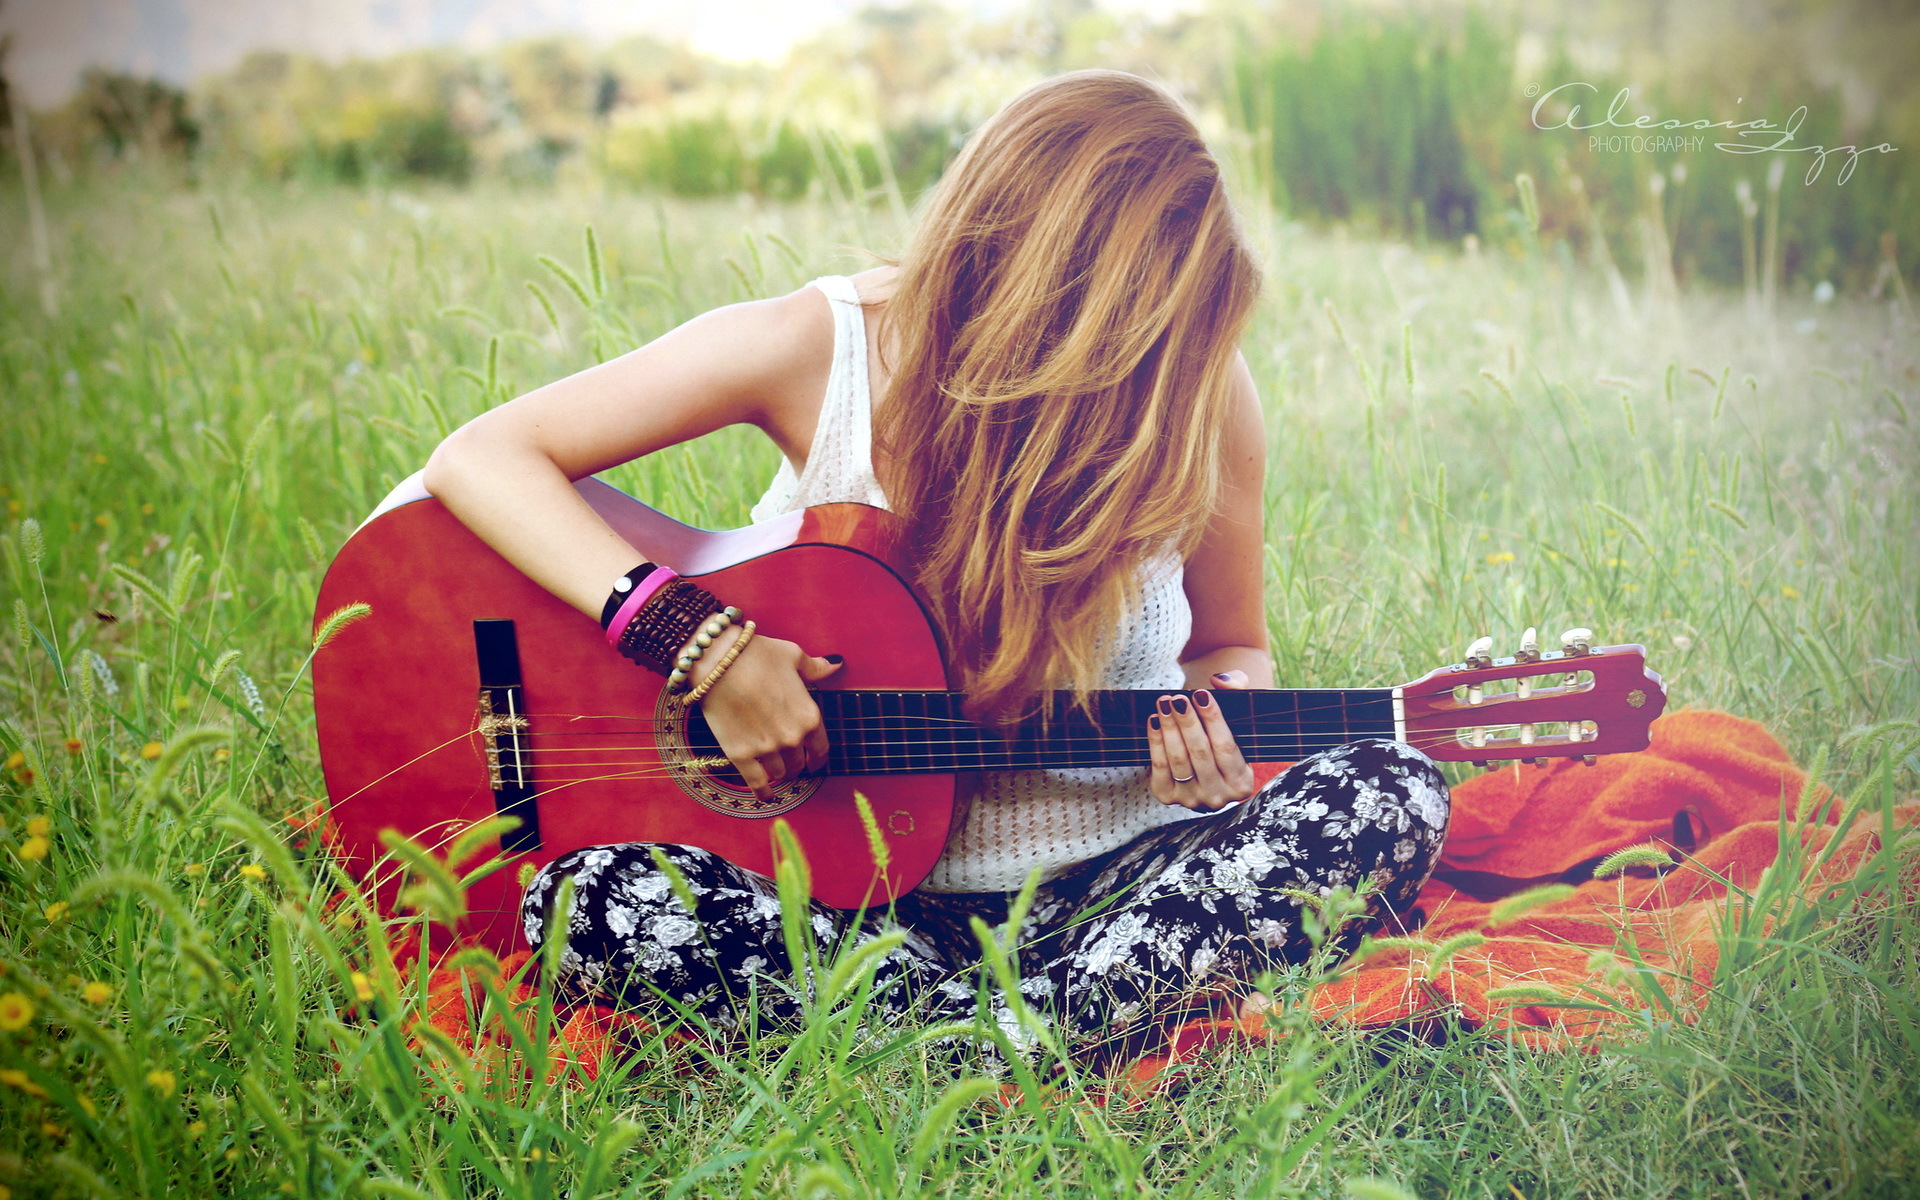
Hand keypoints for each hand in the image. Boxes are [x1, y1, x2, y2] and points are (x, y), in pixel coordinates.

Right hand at [689, 627, 841, 798]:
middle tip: (790, 763)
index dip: (817, 757)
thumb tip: (835, 664)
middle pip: (799, 764)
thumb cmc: (757, 654)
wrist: (718, 661)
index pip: (821, 748)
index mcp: (810, 716)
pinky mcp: (741, 755)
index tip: (814, 761)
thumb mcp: (793, 656)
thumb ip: (815, 668)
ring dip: (779, 773)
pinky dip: (762, 792)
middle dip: (796, 764)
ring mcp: (767, 749)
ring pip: (780, 774)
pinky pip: (757, 783)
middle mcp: (792, 738)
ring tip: (773, 770)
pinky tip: (764, 795)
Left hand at [1147, 671, 1256, 810]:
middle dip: (1187, 722)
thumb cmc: (1223, 734)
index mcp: (1241, 782)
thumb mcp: (1239, 713)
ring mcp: (1192, 799)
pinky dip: (1156, 742)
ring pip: (1178, 760)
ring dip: (1169, 729)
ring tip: (1164, 703)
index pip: (1226, 748)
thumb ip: (1238, 688)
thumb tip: (1220, 680)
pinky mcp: (1167, 796)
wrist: (1202, 761)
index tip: (1201, 695)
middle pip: (1200, 754)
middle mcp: (1218, 797)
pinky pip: (1159, 767)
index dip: (1213, 720)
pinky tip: (1154, 721)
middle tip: (1178, 698)